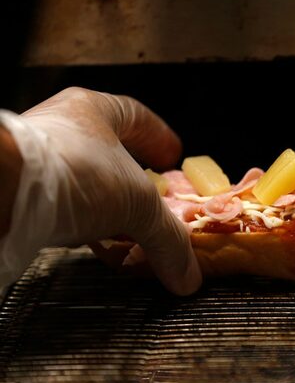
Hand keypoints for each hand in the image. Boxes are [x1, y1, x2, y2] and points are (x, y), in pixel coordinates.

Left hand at [0, 87, 200, 294]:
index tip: (171, 155)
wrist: (4, 193)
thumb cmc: (70, 172)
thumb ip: (167, 238)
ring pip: (77, 176)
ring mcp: (33, 158)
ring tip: (119, 224)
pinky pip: (54, 202)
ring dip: (100, 200)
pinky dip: (74, 220)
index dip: (157, 136)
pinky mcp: (16, 189)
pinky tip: (84, 237)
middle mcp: (58, 128)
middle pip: (103, 148)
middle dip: (129, 174)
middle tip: (149, 194)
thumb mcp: (139, 205)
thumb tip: (187, 271)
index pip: (134, 116)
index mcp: (93, 111)